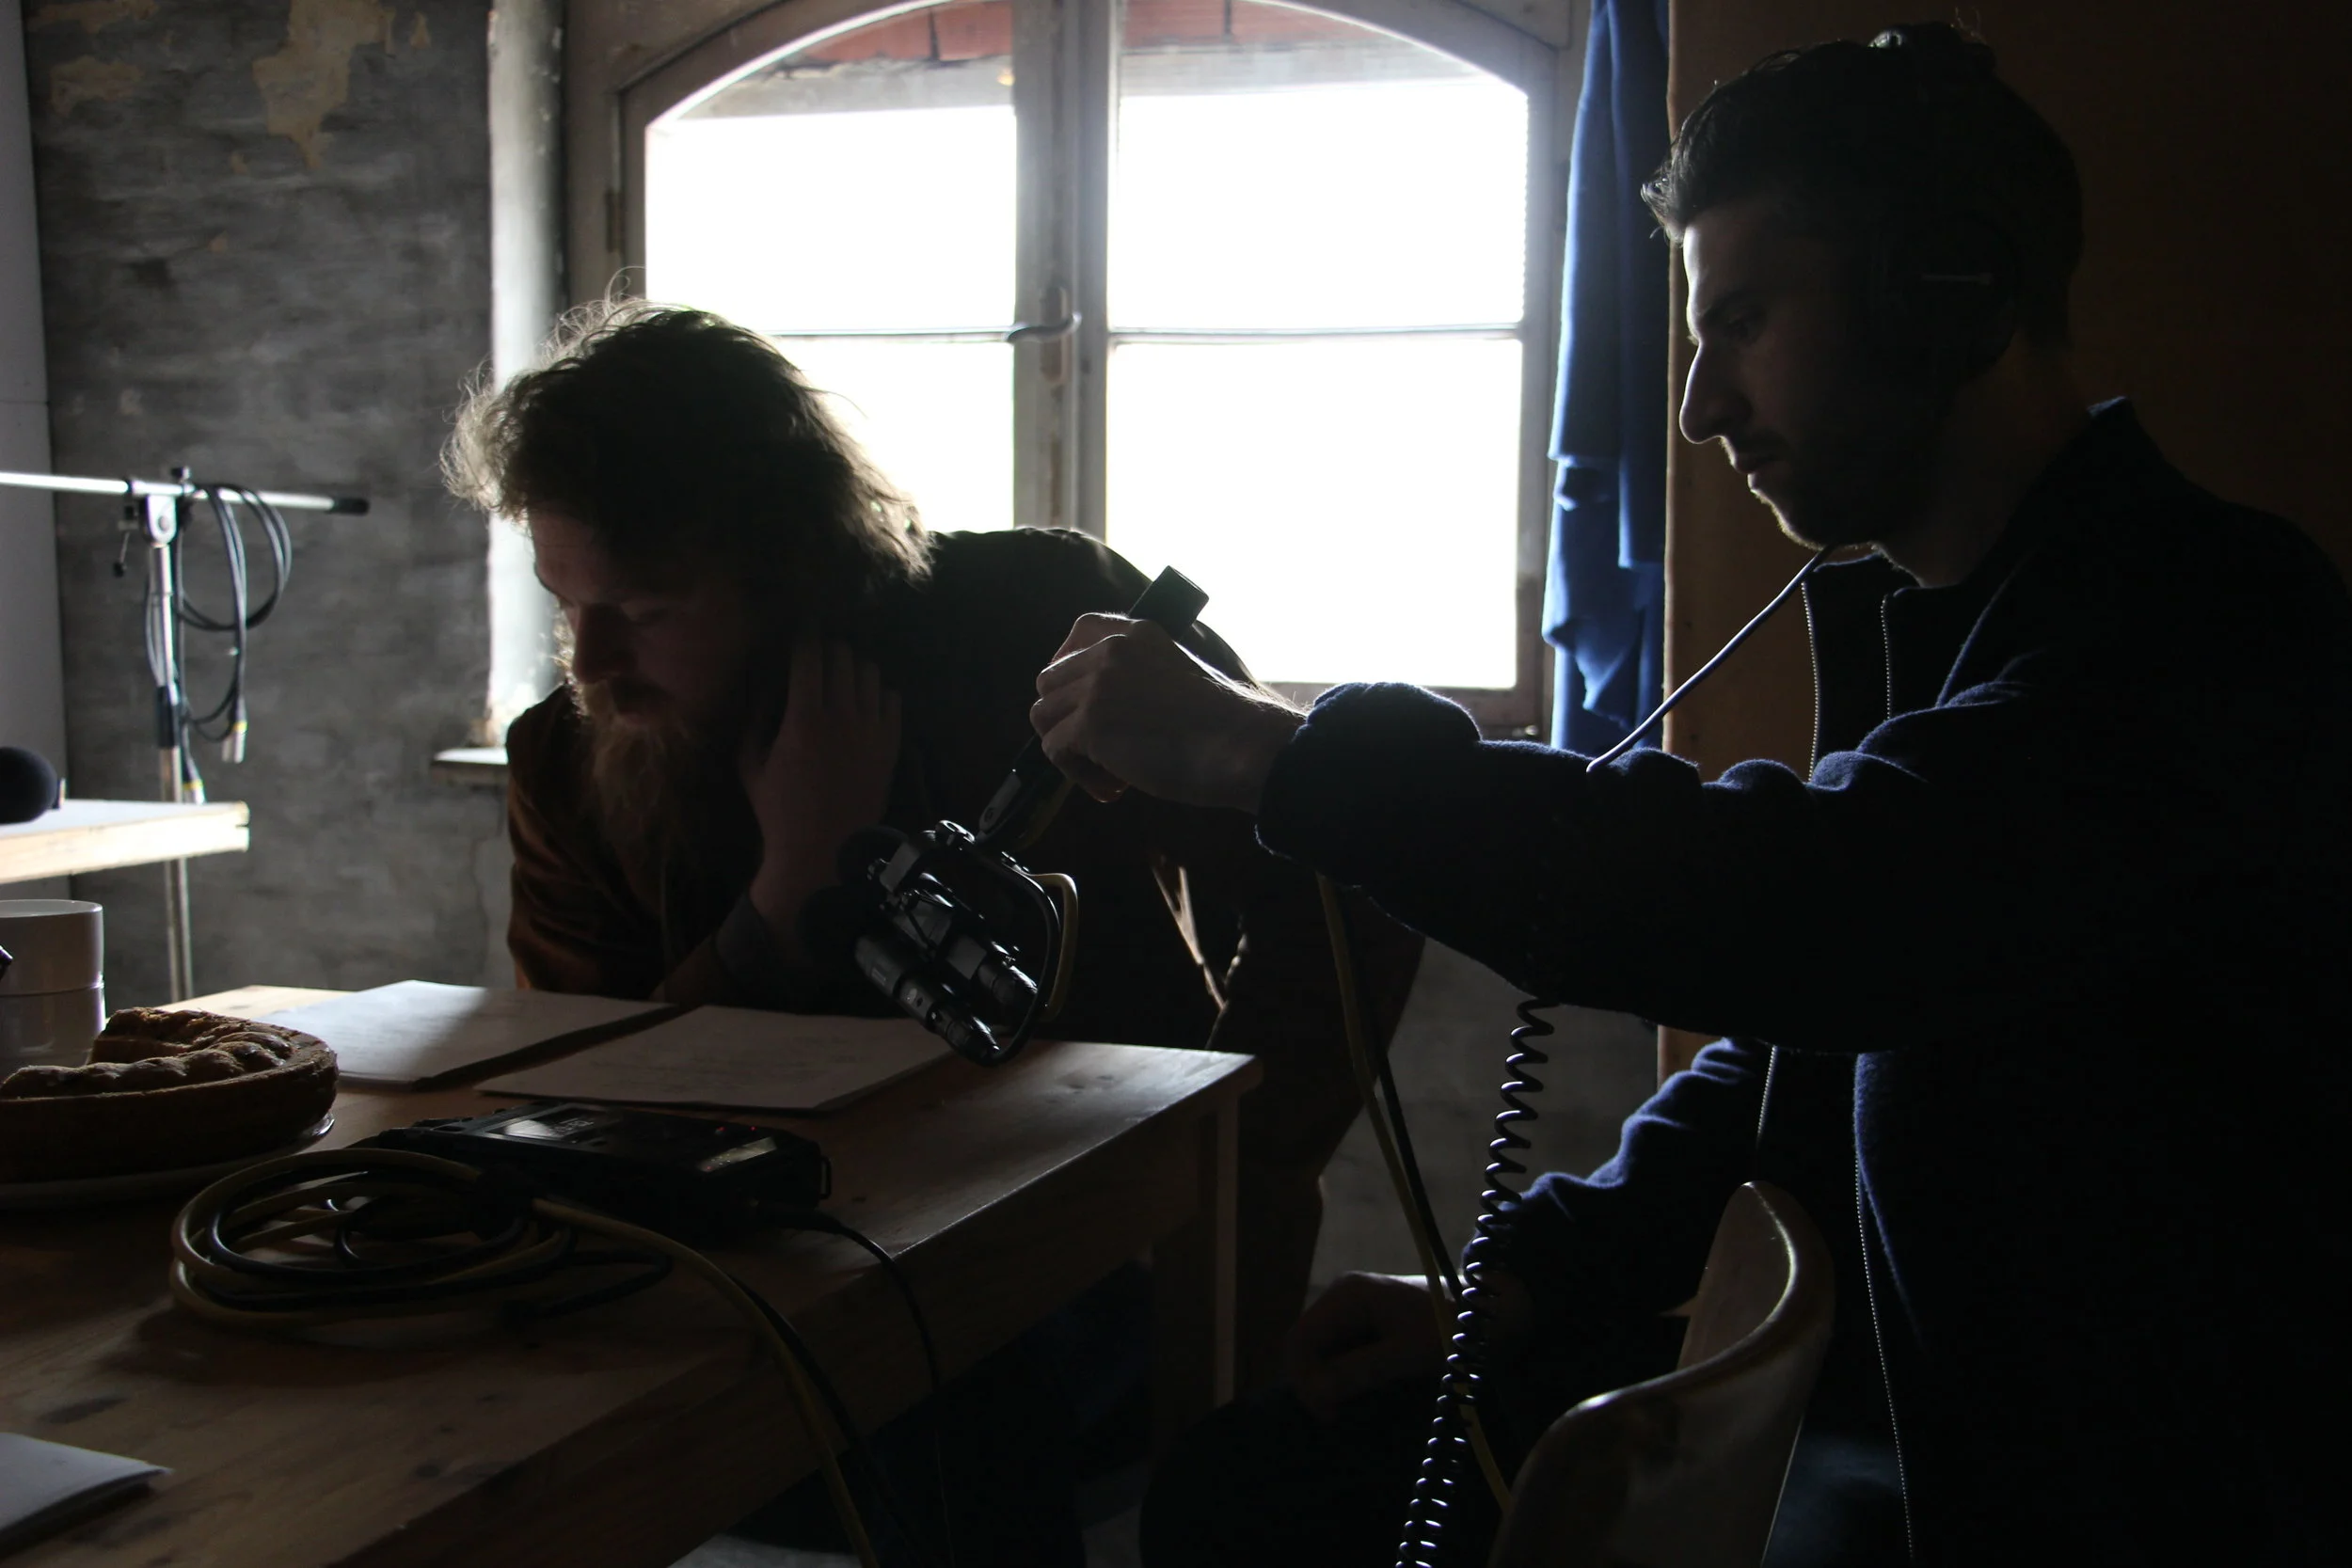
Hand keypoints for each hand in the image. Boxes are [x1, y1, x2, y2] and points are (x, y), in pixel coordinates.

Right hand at [741, 630, 900, 959]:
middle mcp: (842, 717)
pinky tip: (864, 700)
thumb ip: (755, 718)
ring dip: (854, 666)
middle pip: (842, 656)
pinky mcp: (890, 745)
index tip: (802, 628)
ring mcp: (871, 730)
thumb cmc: (778, 810)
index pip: (810, 655)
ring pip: (870, 673)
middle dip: (829, 647)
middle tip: (820, 652)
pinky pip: (892, 699)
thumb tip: (766, 682)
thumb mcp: (750, 763)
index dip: (805, 635)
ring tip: (843, 673)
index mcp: (803, 718)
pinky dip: (878, 691)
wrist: (825, 850)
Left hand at [1029, 615, 1302, 810]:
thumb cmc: (1223, 726)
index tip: (1083, 702)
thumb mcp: (1176, 675)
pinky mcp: (1090, 723)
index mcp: (1136, 634)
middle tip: (1102, 751)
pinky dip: (1078, 776)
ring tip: (1109, 774)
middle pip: (1050, 682)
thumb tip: (1102, 712)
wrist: (1240, 745)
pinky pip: (1054, 751)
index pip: (1079, 634)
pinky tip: (1114, 788)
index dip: (1069, 670)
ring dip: (1070, 750)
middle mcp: (1111, 651)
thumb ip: (1139, 677)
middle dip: (1068, 719)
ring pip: (1043, 717)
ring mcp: (1097, 685)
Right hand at [1284, 1271, 1446, 1421]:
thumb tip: (1315, 1393)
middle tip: (1339, 1416)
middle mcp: (1341, 1296)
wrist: (1487, 1310)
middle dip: (1315, 1382)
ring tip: (1353, 1406)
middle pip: (1306, 1345)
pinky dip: (1345, 1373)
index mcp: (1347, 1296)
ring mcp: (1352, 1307)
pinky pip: (1340, 1350)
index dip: (1304, 1380)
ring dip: (1330, 1380)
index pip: (1299, 1340)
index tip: (1329, 1413)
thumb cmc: (1449, 1328)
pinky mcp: (1365, 1319)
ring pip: (1321, 1350)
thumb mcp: (1407, 1354)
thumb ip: (1360, 1371)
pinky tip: (1365, 1389)